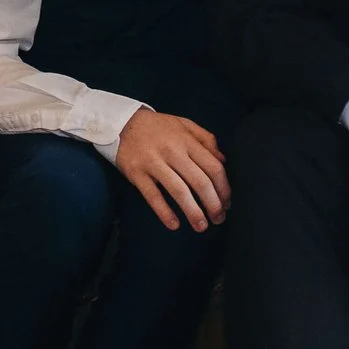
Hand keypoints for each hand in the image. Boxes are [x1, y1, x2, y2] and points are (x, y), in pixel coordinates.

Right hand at [115, 108, 229, 231]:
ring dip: (193, 212)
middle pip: (200, 182)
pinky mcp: (136, 173)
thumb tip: (223, 161)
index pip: (213, 168)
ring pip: (179, 191)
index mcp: (187, 141)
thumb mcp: (185, 125)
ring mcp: (154, 163)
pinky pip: (153, 196)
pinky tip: (174, 224)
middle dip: (213, 204)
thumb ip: (206, 139)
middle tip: (218, 219)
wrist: (121, 122)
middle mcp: (173, 152)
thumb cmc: (158, 127)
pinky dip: (164, 212)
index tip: (227, 203)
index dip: (223, 188)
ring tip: (201, 226)